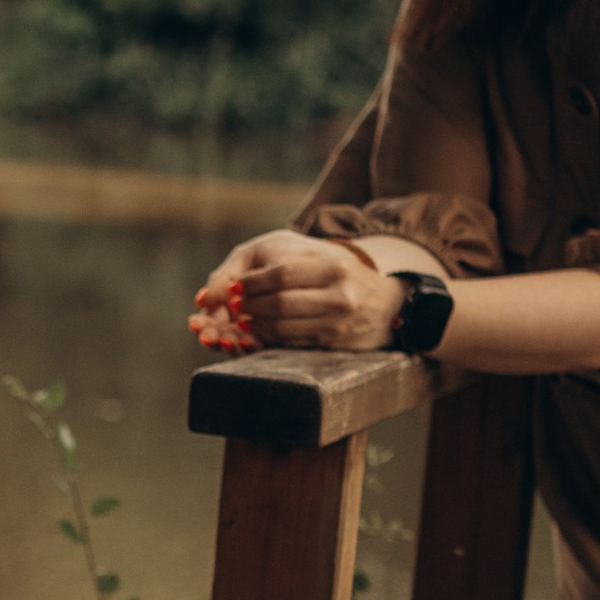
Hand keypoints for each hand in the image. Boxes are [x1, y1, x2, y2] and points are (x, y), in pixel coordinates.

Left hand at [190, 231, 399, 356]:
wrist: (386, 305)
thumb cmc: (337, 274)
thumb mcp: (309, 255)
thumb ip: (262, 263)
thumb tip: (212, 292)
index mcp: (333, 266)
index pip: (280, 273)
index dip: (250, 283)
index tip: (234, 288)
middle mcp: (339, 295)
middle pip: (279, 303)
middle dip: (249, 307)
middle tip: (233, 308)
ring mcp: (338, 323)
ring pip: (282, 327)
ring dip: (254, 326)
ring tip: (244, 320)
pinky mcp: (333, 344)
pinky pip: (290, 343)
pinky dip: (268, 338)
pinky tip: (260, 332)